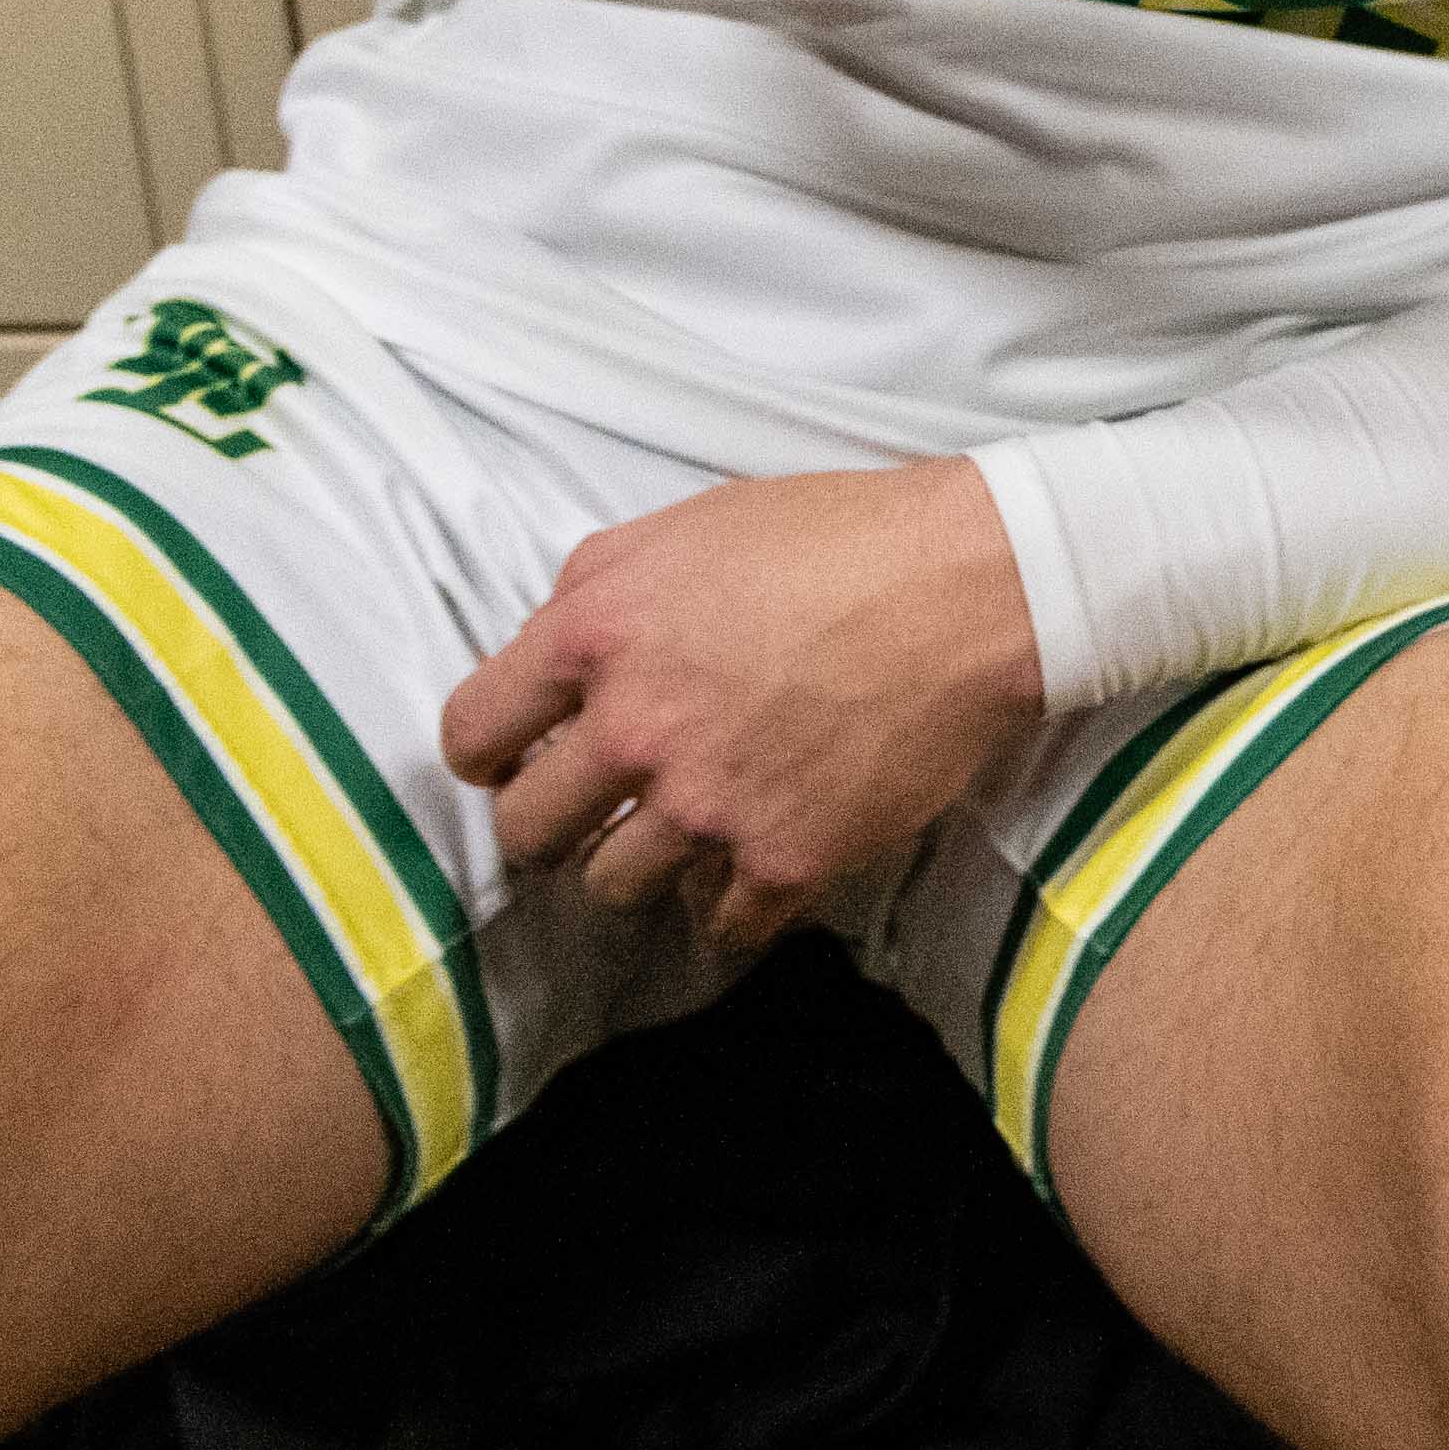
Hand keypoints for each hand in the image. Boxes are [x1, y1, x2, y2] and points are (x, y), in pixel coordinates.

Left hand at [437, 464, 1052, 955]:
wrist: (975, 585)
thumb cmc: (840, 536)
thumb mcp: (687, 525)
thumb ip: (593, 593)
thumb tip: (546, 661)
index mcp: (598, 633)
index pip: (473, 731)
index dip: (489, 751)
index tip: (515, 758)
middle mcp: (637, 728)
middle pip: (528, 830)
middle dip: (551, 820)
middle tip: (591, 807)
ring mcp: (709, 804)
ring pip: (612, 886)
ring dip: (639, 861)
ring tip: (683, 829)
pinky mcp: (786, 858)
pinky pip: (718, 923)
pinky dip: (727, 901)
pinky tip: (749, 861)